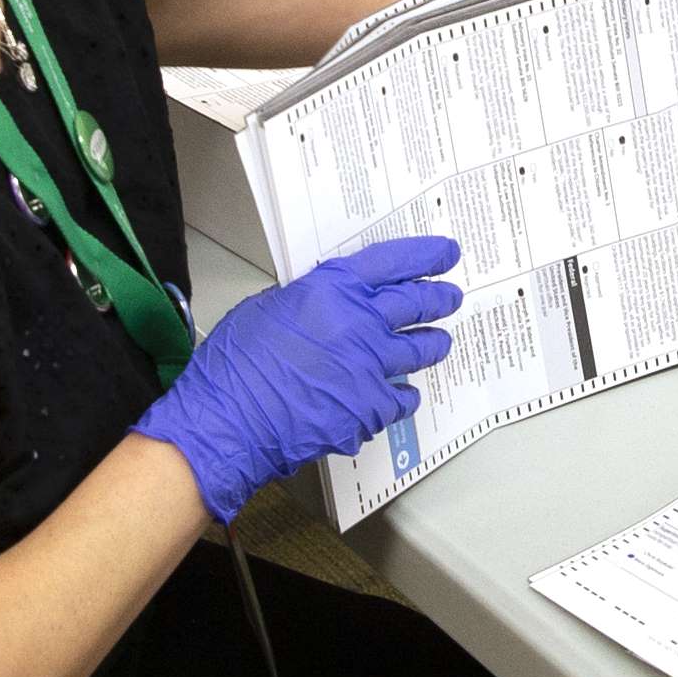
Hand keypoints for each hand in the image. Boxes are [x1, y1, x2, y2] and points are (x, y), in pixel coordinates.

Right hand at [135, 235, 464, 518]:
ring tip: (440, 342)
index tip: (446, 253)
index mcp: (330, 290)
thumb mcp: (267, 309)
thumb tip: (331, 304)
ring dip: (434, 343)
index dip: (424, 256)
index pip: (392, 263)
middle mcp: (358, 323)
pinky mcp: (370, 409)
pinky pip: (403, 398)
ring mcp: (369, 367)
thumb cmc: (234, 368)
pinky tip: (404, 395)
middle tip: (450, 297)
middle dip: (440, 299)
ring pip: (421, 349)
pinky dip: (405, 395)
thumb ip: (309, 300)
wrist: (227, 423)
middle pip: (417, 304)